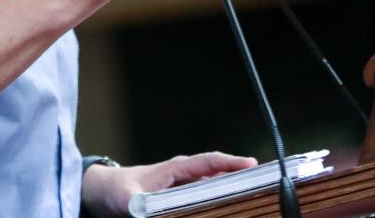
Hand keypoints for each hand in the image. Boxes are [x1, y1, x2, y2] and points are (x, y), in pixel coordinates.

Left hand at [82, 152, 258, 216]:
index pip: (209, 162)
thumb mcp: (126, 198)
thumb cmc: (117, 189)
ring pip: (216, 188)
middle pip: (220, 175)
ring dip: (233, 193)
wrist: (108, 191)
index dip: (230, 163)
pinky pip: (208, 200)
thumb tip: (143, 211)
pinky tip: (232, 212)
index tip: (252, 165)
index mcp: (175, 168)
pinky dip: (221, 203)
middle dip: (242, 178)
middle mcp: (185, 175)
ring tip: (256, 201)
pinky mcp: (184, 200)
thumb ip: (137, 205)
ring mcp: (187, 187)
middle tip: (266, 185)